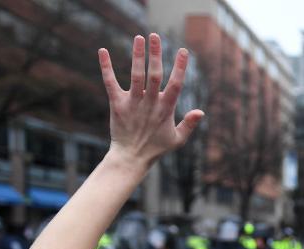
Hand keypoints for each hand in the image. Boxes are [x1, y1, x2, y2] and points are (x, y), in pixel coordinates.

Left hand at [98, 34, 203, 167]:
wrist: (131, 158)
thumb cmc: (156, 149)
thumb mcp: (178, 140)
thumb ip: (189, 124)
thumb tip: (201, 111)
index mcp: (166, 110)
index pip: (175, 85)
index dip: (180, 67)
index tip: (183, 51)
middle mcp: (150, 104)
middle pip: (155, 75)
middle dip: (156, 54)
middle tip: (155, 35)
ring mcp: (133, 103)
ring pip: (136, 76)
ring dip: (137, 56)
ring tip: (139, 38)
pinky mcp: (117, 105)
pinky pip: (110, 83)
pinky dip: (106, 67)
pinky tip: (103, 51)